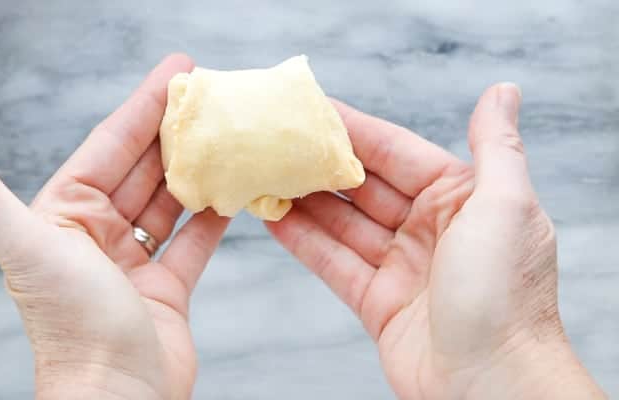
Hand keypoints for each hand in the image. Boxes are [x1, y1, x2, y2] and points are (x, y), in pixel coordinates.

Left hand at [0, 54, 227, 399]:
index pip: (108, 148)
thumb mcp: (30, 249)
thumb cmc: (74, 327)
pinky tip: (231, 191)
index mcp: (63, 218)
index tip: (175, 74)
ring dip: (194, 171)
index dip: (141, 109)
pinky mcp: (165, 289)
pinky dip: (211, 218)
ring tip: (224, 136)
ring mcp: (132, 263)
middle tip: (209, 95)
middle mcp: (96, 236)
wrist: (119, 397)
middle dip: (173, 132)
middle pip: (141, 170)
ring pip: (168, 202)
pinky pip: (192, 242)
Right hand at [267, 83, 605, 398]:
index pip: (396, 153)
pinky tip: (274, 219)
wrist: (493, 386)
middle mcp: (430, 229)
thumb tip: (502, 92)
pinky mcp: (378, 303)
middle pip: (363, 187)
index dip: (353, 130)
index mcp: (462, 199)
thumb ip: (494, 147)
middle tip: (277, 142)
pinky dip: (304, 242)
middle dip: (321, 165)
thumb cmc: (507, 296)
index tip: (313, 110)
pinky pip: (335, 263)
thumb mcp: (506, 206)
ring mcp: (402, 267)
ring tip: (265, 175)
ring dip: (305, 201)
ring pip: (343, 224)